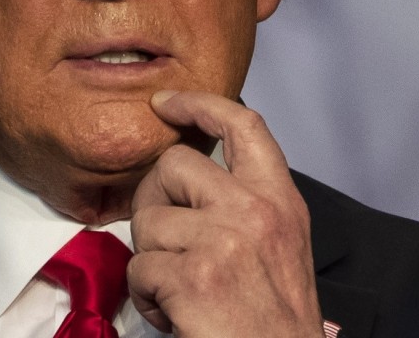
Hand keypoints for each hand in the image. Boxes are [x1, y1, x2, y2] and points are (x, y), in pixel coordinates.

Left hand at [127, 90, 323, 336]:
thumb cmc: (276, 321)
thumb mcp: (280, 245)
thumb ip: (244, 203)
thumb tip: (190, 178)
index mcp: (279, 201)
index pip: (244, 125)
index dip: (200, 103)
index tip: (166, 102)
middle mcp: (254, 212)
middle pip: (173, 165)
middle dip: (155, 199)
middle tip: (166, 239)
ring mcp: (224, 241)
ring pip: (147, 219)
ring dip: (151, 258)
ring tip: (179, 288)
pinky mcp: (194, 277)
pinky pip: (138, 267)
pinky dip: (146, 295)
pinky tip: (174, 313)